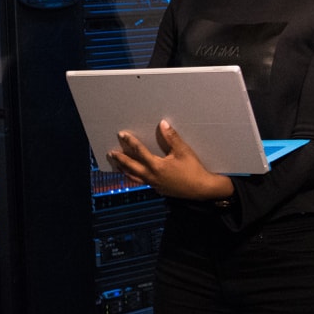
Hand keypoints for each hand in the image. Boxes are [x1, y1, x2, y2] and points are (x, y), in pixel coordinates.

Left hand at [106, 119, 234, 201]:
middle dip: (121, 159)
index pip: (139, 151)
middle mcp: (152, 176)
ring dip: (125, 170)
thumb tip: (163, 123)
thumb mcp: (183, 151)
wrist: (202, 189)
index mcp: (156, 166)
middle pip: (131, 167)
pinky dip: (135, 177)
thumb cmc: (193, 169)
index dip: (130, 142)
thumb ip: (172, 137)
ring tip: (118, 165)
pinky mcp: (158, 189)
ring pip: (135, 177)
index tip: (122, 135)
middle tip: (111, 153)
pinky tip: (134, 174)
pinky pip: (143, 182)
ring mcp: (154, 184)